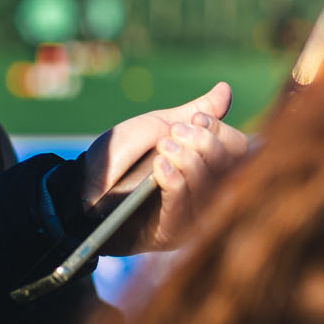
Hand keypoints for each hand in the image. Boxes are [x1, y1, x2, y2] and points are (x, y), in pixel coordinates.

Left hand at [75, 81, 252, 253]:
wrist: (84, 184)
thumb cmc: (124, 156)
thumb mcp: (160, 127)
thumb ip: (195, 113)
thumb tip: (226, 89)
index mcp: (212, 166)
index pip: (239, 150)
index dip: (222, 132)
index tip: (195, 121)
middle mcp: (210, 193)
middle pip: (232, 169)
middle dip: (206, 145)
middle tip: (174, 134)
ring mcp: (193, 216)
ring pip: (211, 188)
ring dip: (189, 162)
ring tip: (163, 147)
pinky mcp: (173, 234)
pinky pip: (184, 210)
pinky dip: (175, 183)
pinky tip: (161, 167)